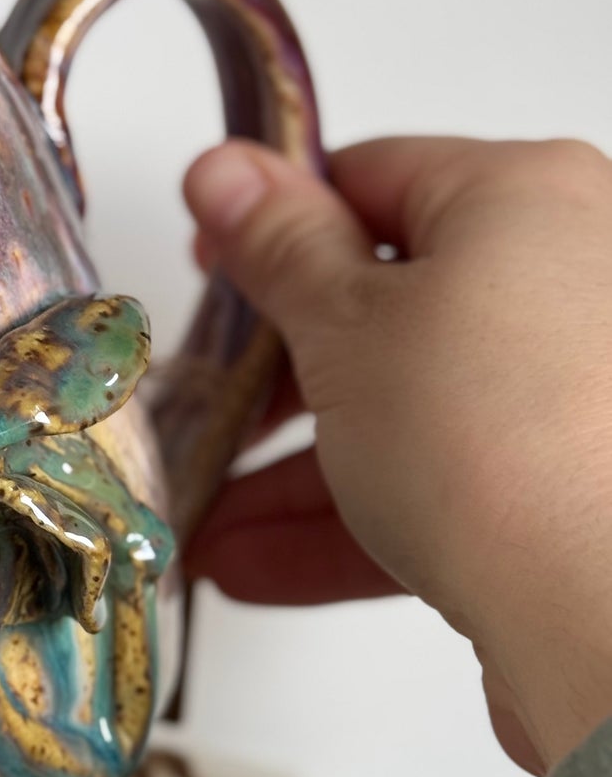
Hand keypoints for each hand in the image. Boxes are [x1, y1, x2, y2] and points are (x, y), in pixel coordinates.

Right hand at [181, 136, 611, 776]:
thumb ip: (276, 244)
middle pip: (388, 305)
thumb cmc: (489, 434)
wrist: (604, 610)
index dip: (271, 227)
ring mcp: (579, 387)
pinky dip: (355, 519)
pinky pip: (447, 482)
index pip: (370, 179)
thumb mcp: (343, 323)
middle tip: (204, 408)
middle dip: (275, 379)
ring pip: (407, 409)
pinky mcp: (575, 485)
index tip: (208, 276)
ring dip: (296, 470)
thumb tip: (223, 165)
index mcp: (524, 196)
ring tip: (209, 520)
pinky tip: (255, 564)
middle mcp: (572, 274)